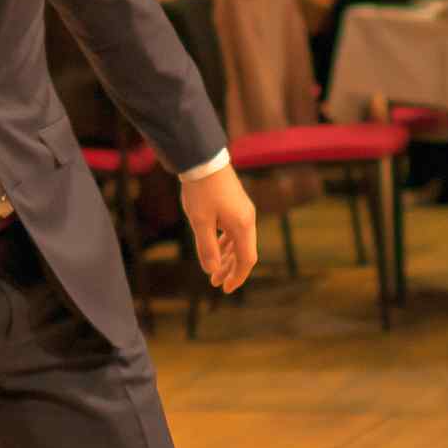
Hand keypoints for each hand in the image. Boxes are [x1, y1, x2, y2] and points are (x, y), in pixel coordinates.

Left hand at [182, 164, 259, 292]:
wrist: (203, 159)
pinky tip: (216, 247)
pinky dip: (226, 243)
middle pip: (244, 252)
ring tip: (213, 269)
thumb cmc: (200, 190)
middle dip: (230, 269)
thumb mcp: (200, 222)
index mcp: (242, 225)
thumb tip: (213, 270)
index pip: (247, 259)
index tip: (224, 288)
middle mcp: (247, 219)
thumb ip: (207, 248)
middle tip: (215, 282)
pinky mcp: (236, 204)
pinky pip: (235, 230)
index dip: (237, 276)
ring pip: (239, 241)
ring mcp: (243, 210)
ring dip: (227, 256)